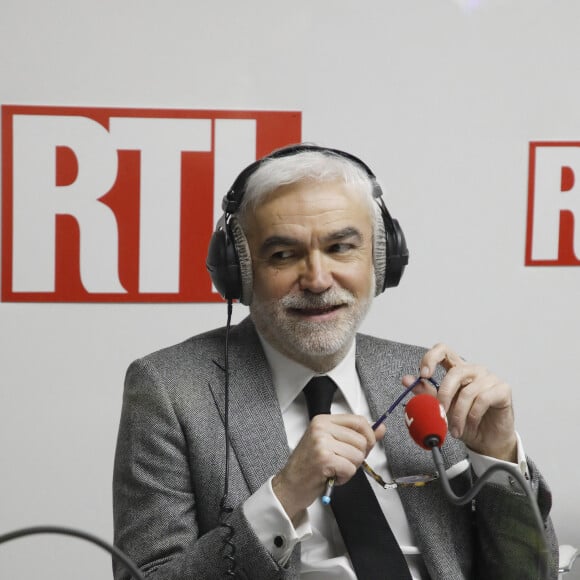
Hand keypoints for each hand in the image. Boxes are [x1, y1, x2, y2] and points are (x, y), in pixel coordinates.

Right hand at [272, 415, 385, 521]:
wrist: (290, 486)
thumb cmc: (309, 466)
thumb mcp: (333, 445)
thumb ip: (357, 435)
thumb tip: (380, 428)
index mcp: (323, 420)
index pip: (359, 420)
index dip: (369, 436)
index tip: (365, 446)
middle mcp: (321, 428)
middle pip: (361, 440)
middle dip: (357, 456)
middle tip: (341, 462)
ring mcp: (321, 442)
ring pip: (358, 455)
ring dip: (350, 468)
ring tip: (334, 469)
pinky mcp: (323, 458)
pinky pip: (350, 468)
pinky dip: (344, 477)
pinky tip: (332, 476)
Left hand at [403, 343, 516, 461]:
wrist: (488, 441)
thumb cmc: (466, 422)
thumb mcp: (442, 409)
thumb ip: (426, 393)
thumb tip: (407, 380)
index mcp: (457, 370)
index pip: (442, 350)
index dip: (431, 358)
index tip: (423, 375)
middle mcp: (473, 370)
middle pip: (454, 372)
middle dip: (443, 395)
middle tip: (440, 412)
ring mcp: (489, 378)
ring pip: (468, 391)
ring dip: (458, 414)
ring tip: (455, 429)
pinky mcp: (502, 389)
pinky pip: (483, 399)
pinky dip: (473, 416)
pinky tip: (471, 425)